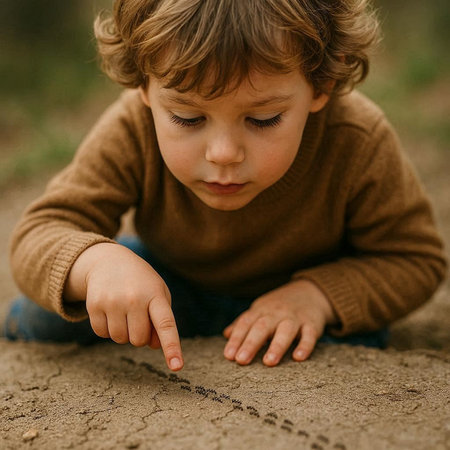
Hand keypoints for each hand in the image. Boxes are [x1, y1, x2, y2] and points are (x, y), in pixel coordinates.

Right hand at [64, 243, 182, 370]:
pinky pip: (101, 333)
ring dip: (123, 331)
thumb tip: (154, 347)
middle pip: (139, 340)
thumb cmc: (141, 283)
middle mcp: (134, 298)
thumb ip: (161, 322)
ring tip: (123, 309)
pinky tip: (109, 309)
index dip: (172, 347)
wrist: (108, 260)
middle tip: (137, 314)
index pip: (166, 325)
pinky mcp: (94, 304)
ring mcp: (112, 301)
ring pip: (120, 339)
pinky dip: (107, 327)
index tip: (176, 367)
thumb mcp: (158, 294)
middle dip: (139, 334)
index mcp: (156, 295)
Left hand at [223, 279, 336, 366]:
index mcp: (261, 310)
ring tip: (268, 362)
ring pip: (285, 330)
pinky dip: (305, 345)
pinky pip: (309, 334)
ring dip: (276, 346)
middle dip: (250, 343)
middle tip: (241, 360)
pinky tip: (298, 357)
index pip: (246, 323)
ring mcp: (294, 318)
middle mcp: (276, 313)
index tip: (229, 355)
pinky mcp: (312, 324)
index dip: (236, 339)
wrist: (310, 292)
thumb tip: (226, 335)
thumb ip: (245, 322)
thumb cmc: (279, 306)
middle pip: (262, 327)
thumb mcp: (260, 310)